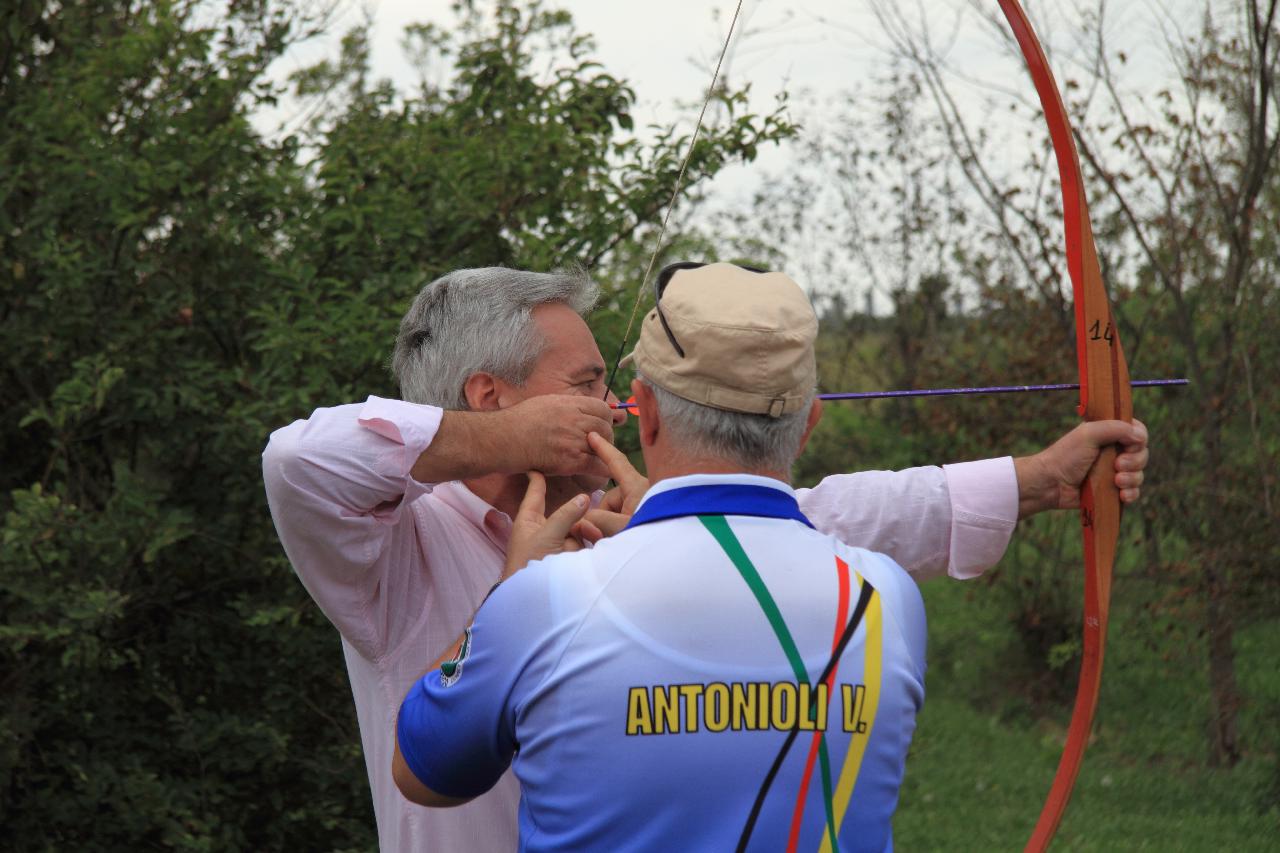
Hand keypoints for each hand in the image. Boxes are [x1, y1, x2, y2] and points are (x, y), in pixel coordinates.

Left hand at [503, 472, 591, 578]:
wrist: (534, 600)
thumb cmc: (529, 565)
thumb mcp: (547, 536)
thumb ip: (566, 515)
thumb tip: (585, 497)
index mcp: (528, 520)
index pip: (535, 494)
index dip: (537, 479)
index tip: (537, 465)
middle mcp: (544, 529)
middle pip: (565, 511)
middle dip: (576, 514)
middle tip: (588, 508)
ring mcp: (558, 542)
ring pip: (578, 526)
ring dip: (584, 531)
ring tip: (582, 542)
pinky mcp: (570, 556)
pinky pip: (584, 541)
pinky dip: (588, 542)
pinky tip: (593, 543)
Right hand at [505, 395, 615, 478]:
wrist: (501, 439)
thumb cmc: (517, 422)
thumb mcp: (545, 403)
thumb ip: (566, 407)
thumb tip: (580, 411)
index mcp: (569, 404)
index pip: (603, 408)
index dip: (605, 419)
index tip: (600, 427)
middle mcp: (574, 419)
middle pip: (605, 427)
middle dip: (606, 437)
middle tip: (597, 446)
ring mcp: (573, 440)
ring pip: (604, 446)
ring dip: (603, 453)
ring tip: (594, 458)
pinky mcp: (569, 461)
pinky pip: (597, 465)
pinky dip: (602, 469)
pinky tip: (600, 472)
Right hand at [578, 431, 649, 537]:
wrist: (680, 553)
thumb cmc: (657, 536)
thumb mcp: (623, 528)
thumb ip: (598, 521)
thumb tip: (580, 519)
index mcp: (638, 487)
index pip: (617, 462)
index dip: (603, 449)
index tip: (593, 435)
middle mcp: (643, 493)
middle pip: (611, 499)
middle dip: (602, 518)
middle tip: (602, 539)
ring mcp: (647, 507)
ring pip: (616, 513)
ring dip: (610, 530)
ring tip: (617, 546)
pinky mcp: (651, 519)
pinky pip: (627, 523)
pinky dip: (620, 533)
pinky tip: (622, 547)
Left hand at [1014, 419, 1148, 518]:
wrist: (1051, 483)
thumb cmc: (1066, 456)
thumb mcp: (1089, 434)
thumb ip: (1115, 428)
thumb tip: (1140, 436)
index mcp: (1109, 434)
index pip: (1138, 432)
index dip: (1139, 438)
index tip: (1129, 444)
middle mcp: (1114, 451)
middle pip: (1142, 454)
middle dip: (1135, 461)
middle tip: (1117, 464)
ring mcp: (1114, 471)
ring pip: (1139, 474)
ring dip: (1132, 478)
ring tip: (1116, 480)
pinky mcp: (1112, 490)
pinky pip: (1133, 492)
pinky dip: (1131, 493)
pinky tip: (1121, 495)